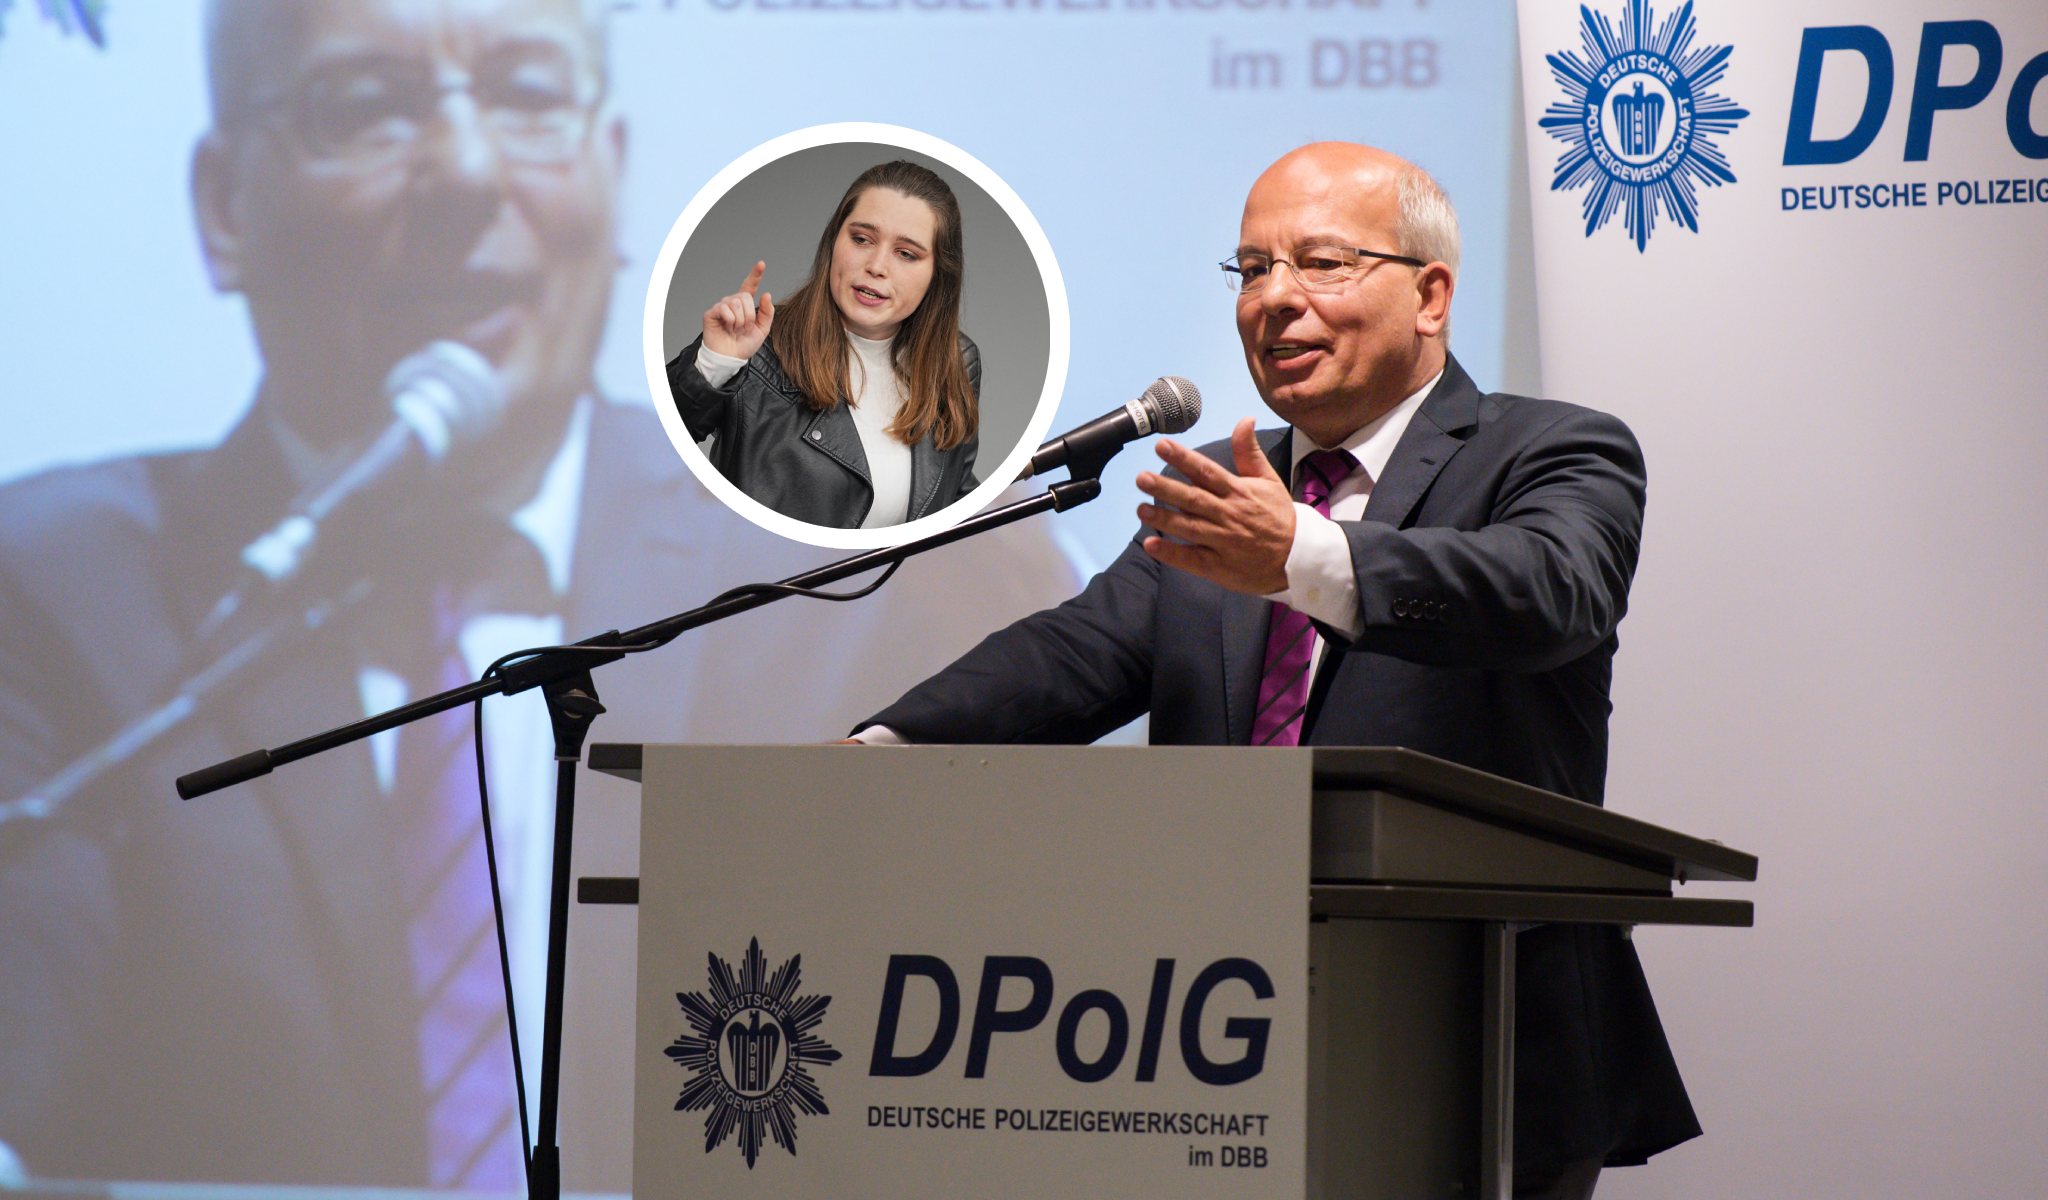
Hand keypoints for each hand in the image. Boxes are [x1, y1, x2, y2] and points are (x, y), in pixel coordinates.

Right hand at [702, 261, 774, 359]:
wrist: (730, 358)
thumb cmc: (744, 345)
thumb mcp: (762, 330)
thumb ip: (766, 313)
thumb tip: (766, 294)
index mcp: (745, 305)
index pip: (750, 286)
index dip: (755, 274)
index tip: (761, 264)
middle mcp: (732, 303)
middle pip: (744, 296)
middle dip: (749, 315)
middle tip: (744, 328)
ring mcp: (721, 306)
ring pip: (736, 303)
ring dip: (740, 320)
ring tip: (735, 330)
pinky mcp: (711, 312)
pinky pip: (725, 309)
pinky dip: (730, 321)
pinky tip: (727, 328)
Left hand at [1137, 417, 1295, 594]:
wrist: (1299, 557)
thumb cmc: (1279, 516)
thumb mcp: (1269, 480)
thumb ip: (1249, 452)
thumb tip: (1244, 419)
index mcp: (1238, 492)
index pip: (1207, 471)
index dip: (1183, 458)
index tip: (1161, 445)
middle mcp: (1229, 515)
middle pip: (1194, 499)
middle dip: (1166, 488)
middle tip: (1141, 478)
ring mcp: (1223, 541)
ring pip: (1190, 528)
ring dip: (1164, 518)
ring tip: (1141, 509)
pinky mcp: (1219, 566)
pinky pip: (1192, 559)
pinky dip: (1172, 553)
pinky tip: (1152, 545)